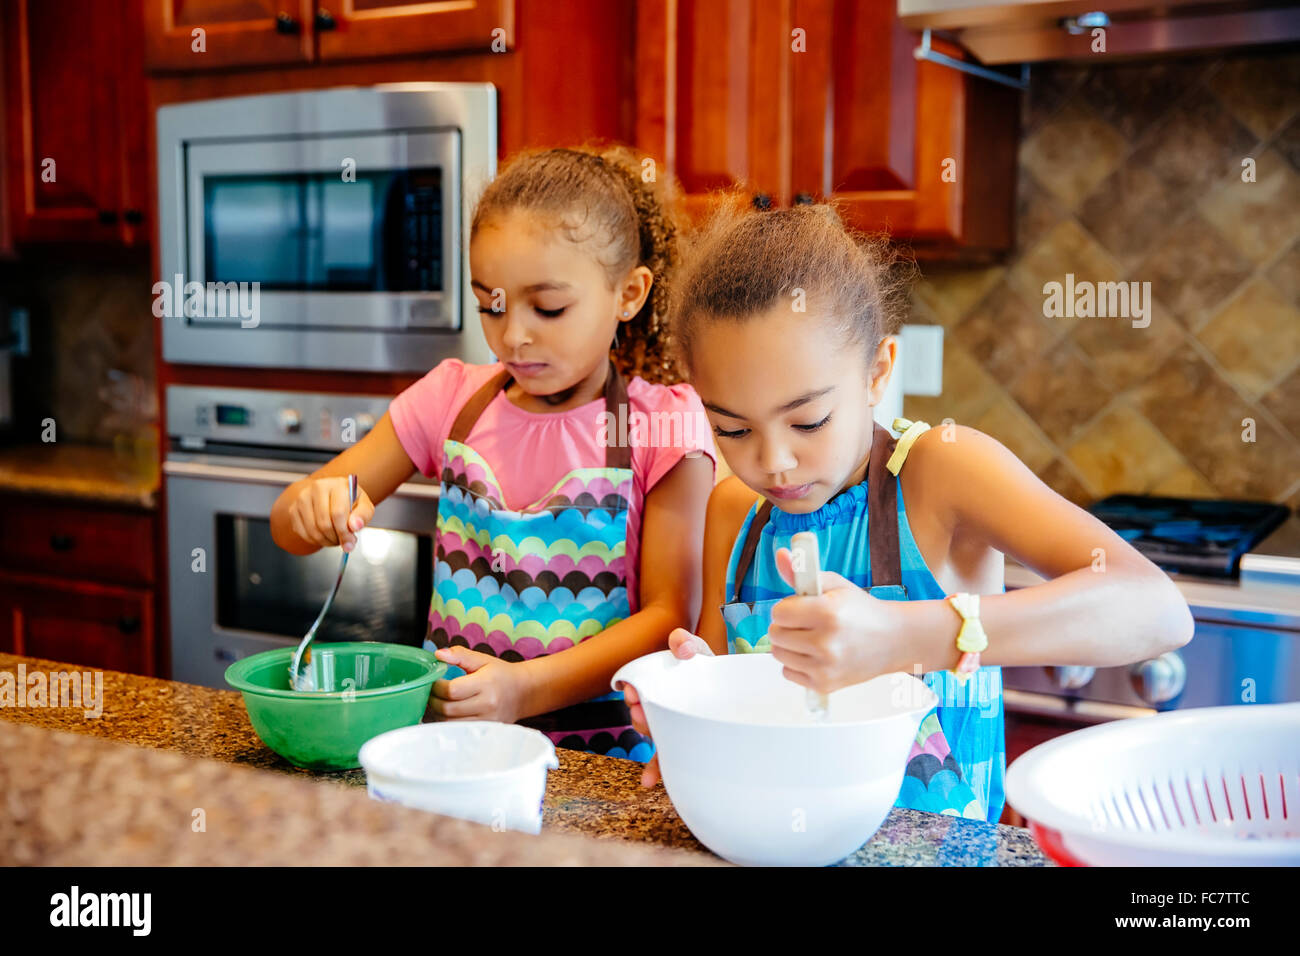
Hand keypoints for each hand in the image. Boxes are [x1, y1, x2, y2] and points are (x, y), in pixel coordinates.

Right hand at [285, 476, 374, 551]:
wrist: (332, 495)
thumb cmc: (350, 501)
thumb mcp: (364, 506)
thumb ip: (363, 516)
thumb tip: (355, 526)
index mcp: (337, 485)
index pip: (337, 513)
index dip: (344, 533)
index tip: (350, 543)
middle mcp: (317, 488)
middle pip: (323, 523)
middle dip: (335, 538)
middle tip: (343, 542)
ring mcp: (303, 498)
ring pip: (312, 530)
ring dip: (325, 541)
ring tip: (335, 539)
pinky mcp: (293, 509)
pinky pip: (303, 533)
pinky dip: (314, 540)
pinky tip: (324, 536)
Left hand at [428, 647, 531, 723]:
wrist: (524, 692)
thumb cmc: (501, 674)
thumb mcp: (483, 659)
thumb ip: (460, 655)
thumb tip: (438, 654)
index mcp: (485, 683)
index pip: (452, 690)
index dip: (437, 686)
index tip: (434, 680)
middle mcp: (487, 704)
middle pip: (448, 709)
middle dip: (433, 700)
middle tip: (431, 692)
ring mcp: (487, 720)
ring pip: (450, 722)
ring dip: (438, 713)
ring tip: (439, 701)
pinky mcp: (485, 729)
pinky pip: (459, 729)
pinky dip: (449, 721)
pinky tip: (448, 712)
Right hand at [620, 627, 711, 787]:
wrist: (730, 691)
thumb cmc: (707, 670)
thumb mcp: (697, 650)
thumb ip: (686, 642)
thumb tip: (680, 647)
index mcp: (659, 685)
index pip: (638, 687)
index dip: (632, 689)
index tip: (631, 690)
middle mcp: (660, 707)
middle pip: (642, 713)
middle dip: (639, 712)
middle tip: (640, 709)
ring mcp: (670, 726)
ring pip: (653, 734)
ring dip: (647, 734)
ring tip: (650, 730)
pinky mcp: (681, 744)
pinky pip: (665, 759)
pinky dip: (655, 770)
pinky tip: (648, 781)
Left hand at [767, 546, 907, 693]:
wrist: (894, 641)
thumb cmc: (862, 610)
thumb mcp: (835, 585)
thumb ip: (802, 573)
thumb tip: (779, 554)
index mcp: (827, 612)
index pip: (779, 613)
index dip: (787, 607)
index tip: (800, 607)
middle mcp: (825, 642)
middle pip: (775, 634)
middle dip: (785, 626)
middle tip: (805, 623)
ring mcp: (825, 667)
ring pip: (778, 654)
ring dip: (789, 645)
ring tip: (810, 638)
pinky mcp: (824, 684)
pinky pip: (788, 672)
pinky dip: (796, 663)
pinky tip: (815, 655)